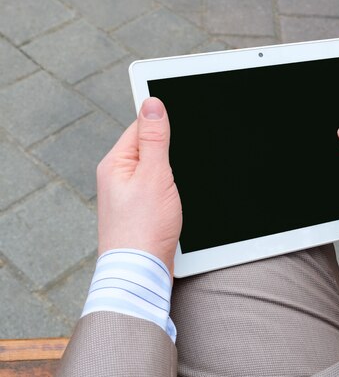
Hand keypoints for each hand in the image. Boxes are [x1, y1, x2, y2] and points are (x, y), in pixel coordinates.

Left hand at [96, 97, 181, 274]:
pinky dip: (169, 189)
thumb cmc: (144, 228)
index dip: (163, 124)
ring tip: (177, 189)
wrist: (139, 273)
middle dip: (170, 151)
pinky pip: (156, 188)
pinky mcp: (139, 211)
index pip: (140, 127)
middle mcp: (117, 176)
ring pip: (155, 170)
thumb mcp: (154, 175)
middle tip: (181, 167)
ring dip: (171, 173)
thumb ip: (155, 138)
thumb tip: (152, 104)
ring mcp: (127, 195)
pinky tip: (176, 200)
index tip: (184, 126)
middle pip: (149, 147)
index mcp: (115, 162)